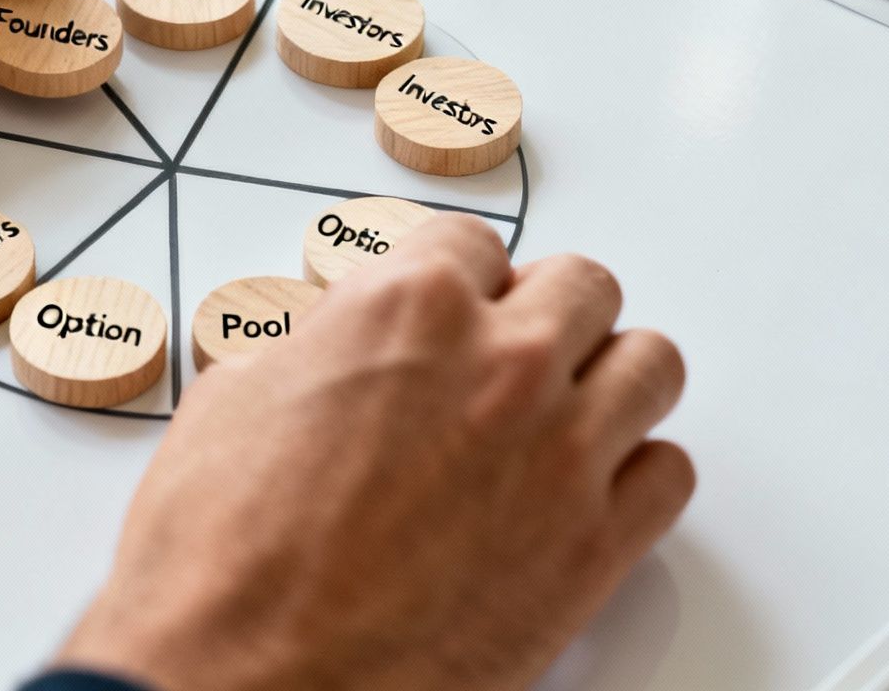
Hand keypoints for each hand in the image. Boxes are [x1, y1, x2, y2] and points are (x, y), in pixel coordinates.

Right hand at [58, 217, 693, 690]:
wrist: (241, 677)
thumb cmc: (220, 557)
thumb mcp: (233, 401)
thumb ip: (316, 351)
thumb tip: (332, 353)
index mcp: (407, 307)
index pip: (474, 242)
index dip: (454, 280)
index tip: (449, 308)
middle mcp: (499, 364)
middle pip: (581, 286)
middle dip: (541, 314)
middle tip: (507, 355)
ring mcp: (559, 453)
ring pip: (649, 364)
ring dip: (606, 380)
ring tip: (563, 413)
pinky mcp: (594, 547)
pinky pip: (668, 473)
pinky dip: (634, 476)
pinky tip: (582, 490)